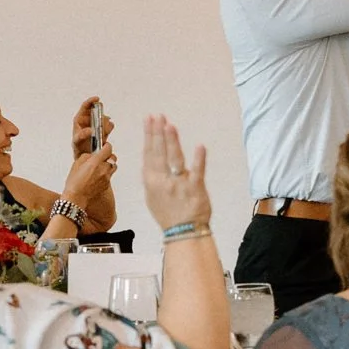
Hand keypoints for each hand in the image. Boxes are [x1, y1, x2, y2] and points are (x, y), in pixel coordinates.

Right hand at [60, 145, 116, 222]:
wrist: (76, 197)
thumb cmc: (74, 181)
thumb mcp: (77, 163)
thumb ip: (88, 156)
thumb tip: (93, 155)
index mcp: (96, 162)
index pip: (108, 149)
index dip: (107, 146)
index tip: (104, 146)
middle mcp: (104, 169)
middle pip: (113, 158)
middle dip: (108, 156)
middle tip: (102, 157)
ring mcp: (107, 177)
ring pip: (113, 167)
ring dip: (108, 165)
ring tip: (100, 166)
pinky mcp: (107, 184)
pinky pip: (110, 175)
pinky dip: (106, 174)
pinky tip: (97, 176)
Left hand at [68, 96, 112, 158]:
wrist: (86, 156)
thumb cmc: (79, 147)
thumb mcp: (77, 142)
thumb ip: (82, 135)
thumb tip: (90, 130)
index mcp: (80, 119)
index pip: (86, 106)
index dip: (91, 101)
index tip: (97, 99)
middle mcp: (89, 120)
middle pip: (98, 112)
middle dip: (101, 116)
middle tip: (102, 123)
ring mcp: (97, 125)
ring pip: (105, 119)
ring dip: (105, 124)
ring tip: (103, 132)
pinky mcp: (104, 130)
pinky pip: (109, 125)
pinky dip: (109, 128)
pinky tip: (105, 134)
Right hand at [139, 116, 210, 232]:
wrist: (183, 232)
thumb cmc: (168, 214)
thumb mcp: (152, 196)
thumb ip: (151, 177)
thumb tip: (149, 159)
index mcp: (152, 181)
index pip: (149, 153)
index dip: (149, 135)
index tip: (149, 119)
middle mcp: (163, 181)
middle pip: (159, 153)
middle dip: (157, 133)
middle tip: (157, 116)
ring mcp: (179, 184)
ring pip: (174, 159)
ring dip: (171, 142)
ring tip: (169, 125)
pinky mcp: (196, 189)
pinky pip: (197, 172)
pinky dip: (198, 159)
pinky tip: (199, 146)